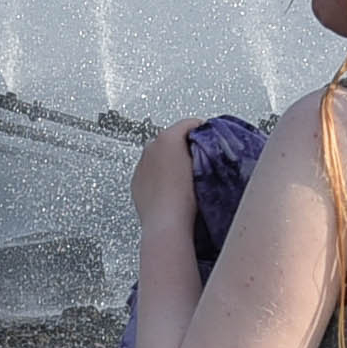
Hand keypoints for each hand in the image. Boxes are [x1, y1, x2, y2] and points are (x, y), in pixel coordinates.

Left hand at [133, 119, 209, 234]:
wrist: (167, 223)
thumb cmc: (187, 198)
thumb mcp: (206, 168)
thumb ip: (206, 150)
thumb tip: (207, 147)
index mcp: (168, 138)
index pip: (190, 124)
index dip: (204, 130)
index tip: (209, 138)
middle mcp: (151, 147)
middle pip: (172, 138)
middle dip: (185, 146)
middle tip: (199, 160)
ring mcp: (141, 164)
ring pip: (160, 155)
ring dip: (171, 160)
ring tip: (185, 177)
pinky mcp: (136, 181)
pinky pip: (150, 171)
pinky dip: (159, 174)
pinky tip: (170, 188)